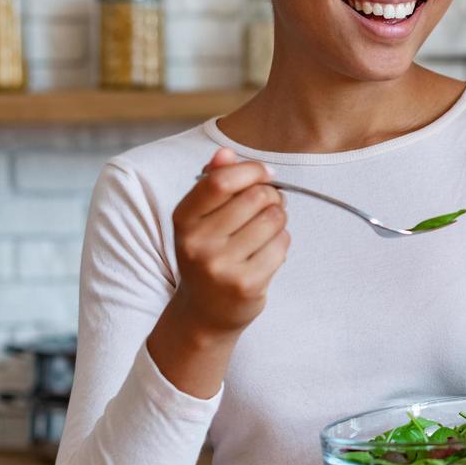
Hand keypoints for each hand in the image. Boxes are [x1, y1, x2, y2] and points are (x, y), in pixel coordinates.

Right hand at [168, 148, 288, 337]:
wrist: (204, 312)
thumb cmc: (208, 254)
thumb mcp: (201, 219)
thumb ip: (213, 182)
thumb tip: (226, 152)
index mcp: (183, 220)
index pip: (221, 181)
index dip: (252, 170)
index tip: (266, 174)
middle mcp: (198, 243)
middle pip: (257, 197)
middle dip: (271, 196)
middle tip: (267, 207)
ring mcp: (221, 266)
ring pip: (274, 219)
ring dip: (279, 220)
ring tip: (266, 230)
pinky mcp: (246, 284)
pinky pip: (282, 244)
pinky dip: (282, 243)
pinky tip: (267, 252)